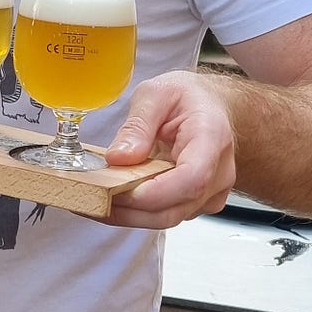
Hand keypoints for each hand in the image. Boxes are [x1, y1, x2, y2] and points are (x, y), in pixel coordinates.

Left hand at [102, 72, 236, 228]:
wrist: (211, 106)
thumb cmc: (189, 98)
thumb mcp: (157, 94)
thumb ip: (138, 124)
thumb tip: (119, 158)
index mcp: (212, 139)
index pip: (191, 180)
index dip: (152, 194)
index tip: (117, 190)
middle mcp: (218, 172)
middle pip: (175, 209)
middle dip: (130, 210)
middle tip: (92, 197)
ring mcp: (210, 192)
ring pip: (167, 218)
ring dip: (129, 214)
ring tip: (96, 198)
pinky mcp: (197, 203)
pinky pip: (165, 214)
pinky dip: (137, 211)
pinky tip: (115, 197)